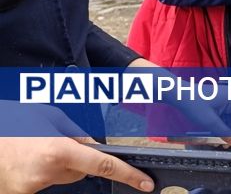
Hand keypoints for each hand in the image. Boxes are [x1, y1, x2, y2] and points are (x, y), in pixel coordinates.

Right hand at [0, 102, 153, 193]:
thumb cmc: (9, 123)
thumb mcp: (47, 116)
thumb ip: (75, 133)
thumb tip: (92, 146)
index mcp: (58, 151)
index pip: (103, 165)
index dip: (128, 175)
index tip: (145, 183)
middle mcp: (47, 174)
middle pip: (82, 171)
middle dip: (77, 158)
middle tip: (53, 142)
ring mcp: (33, 188)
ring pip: (63, 177)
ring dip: (58, 165)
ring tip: (34, 148)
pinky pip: (45, 183)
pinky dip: (41, 172)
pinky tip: (27, 160)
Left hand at [128, 59, 230, 148]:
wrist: (179, 95)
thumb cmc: (193, 103)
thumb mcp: (210, 122)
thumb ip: (225, 133)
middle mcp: (230, 97)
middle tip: (230, 146)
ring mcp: (224, 99)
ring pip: (230, 119)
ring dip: (227, 131)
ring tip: (221, 143)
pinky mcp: (218, 102)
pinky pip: (224, 116)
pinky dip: (221, 126)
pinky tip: (217, 135)